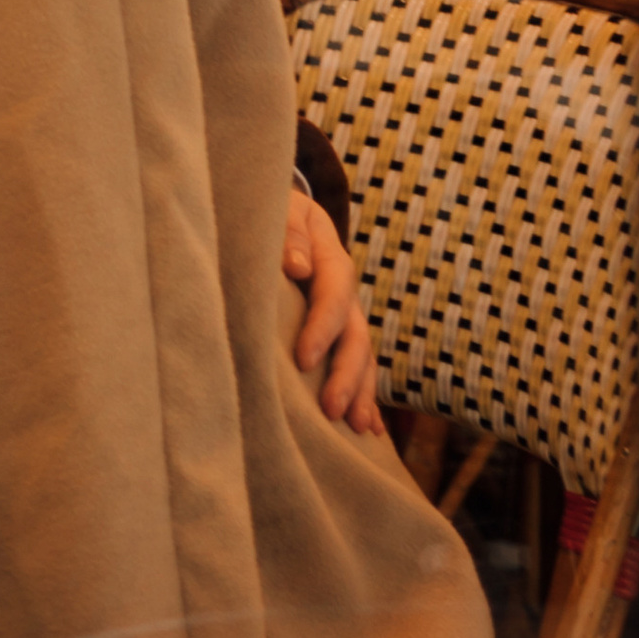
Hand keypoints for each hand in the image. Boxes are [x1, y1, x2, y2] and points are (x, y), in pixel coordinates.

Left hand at [284, 184, 381, 435]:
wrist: (281, 207)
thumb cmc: (270, 209)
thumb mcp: (278, 208)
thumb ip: (288, 231)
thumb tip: (299, 266)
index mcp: (329, 257)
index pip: (333, 293)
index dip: (322, 327)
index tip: (304, 359)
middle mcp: (342, 289)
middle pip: (356, 333)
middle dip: (347, 374)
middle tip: (331, 409)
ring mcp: (344, 312)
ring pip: (362, 354)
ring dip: (362, 392)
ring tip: (359, 428)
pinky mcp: (336, 331)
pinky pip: (356, 364)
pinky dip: (364, 395)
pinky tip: (368, 429)